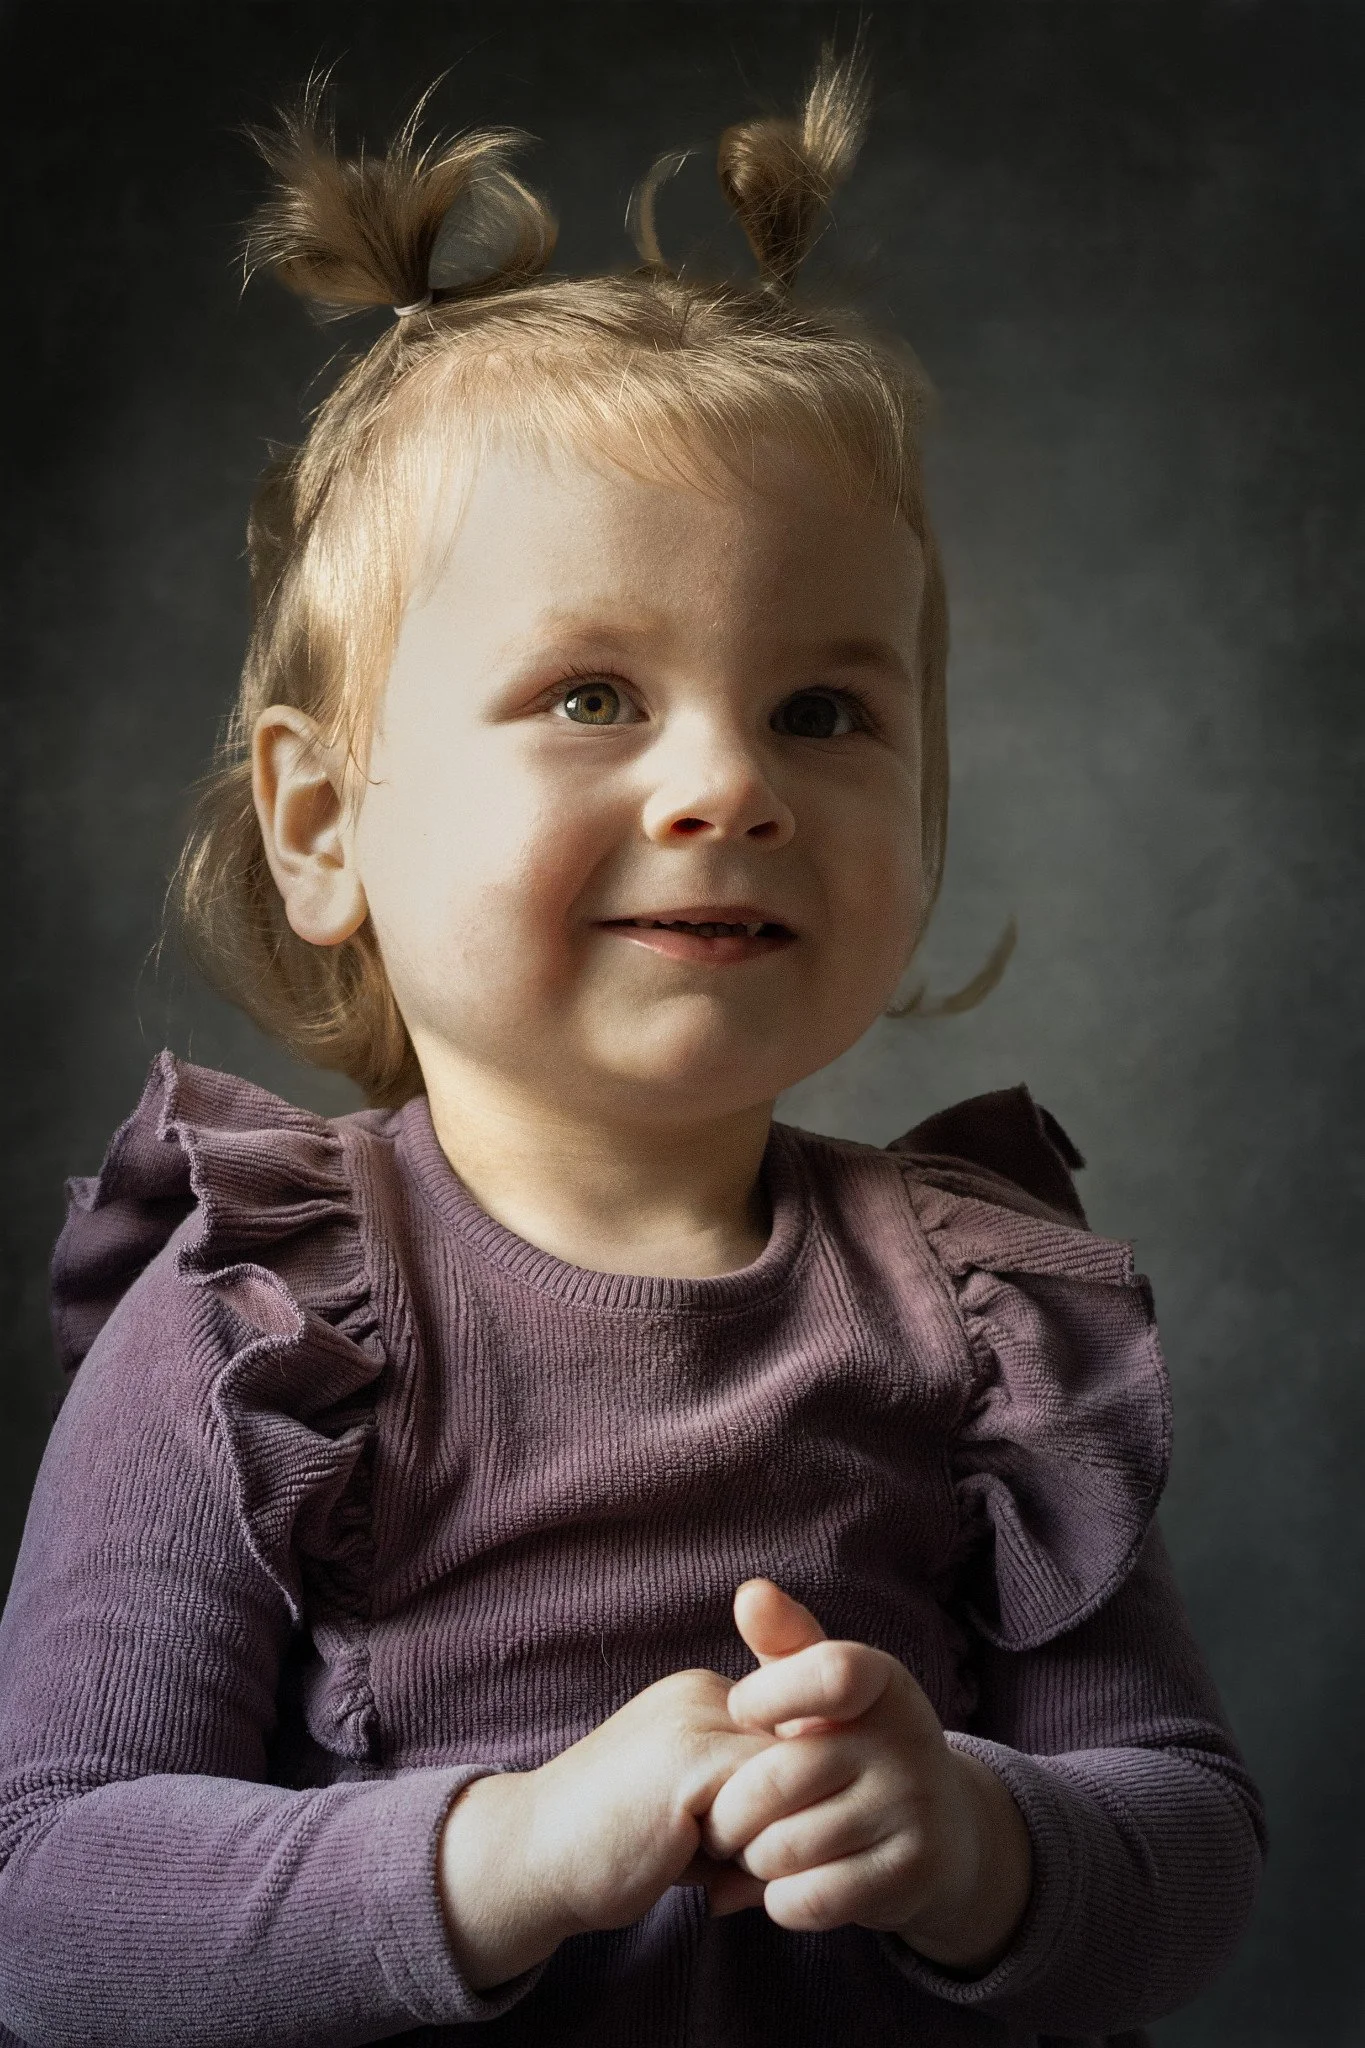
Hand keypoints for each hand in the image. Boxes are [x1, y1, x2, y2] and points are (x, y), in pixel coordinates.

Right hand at [438, 1668, 774, 1987]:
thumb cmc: (614, 1848)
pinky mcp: (689, 1758)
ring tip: (711, 1862)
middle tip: (731, 1864)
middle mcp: (704, 1692)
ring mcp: (696, 1718)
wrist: (529, 1857)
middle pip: (802, 1758)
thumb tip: (830, 1830)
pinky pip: (766, 1804)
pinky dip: (747, 1849)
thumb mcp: (693, 1812)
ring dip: (767, 1838)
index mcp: (704, 1696)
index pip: (793, 1741)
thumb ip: (750, 1803)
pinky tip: (692, 1862)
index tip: (743, 1846)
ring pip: (792, 1781)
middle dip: (786, 1821)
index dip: (786, 1804)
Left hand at [701, 1580, 1032, 1972]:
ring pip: (786, 1846)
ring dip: (749, 1859)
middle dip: (728, 1810)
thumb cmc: (854, 1746)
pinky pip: (810, 1898)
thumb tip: (750, 1592)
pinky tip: (778, 1886)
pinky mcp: (911, 1876)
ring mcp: (915, 1810)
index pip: (829, 1672)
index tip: (741, 1714)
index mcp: (884, 1681)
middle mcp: (907, 1740)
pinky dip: (775, 1900)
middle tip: (718, 1820)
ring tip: (746, 1852)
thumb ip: (787, 1642)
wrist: (941, 1831)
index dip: (767, 1696)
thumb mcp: (827, 1690)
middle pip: (778, 1778)